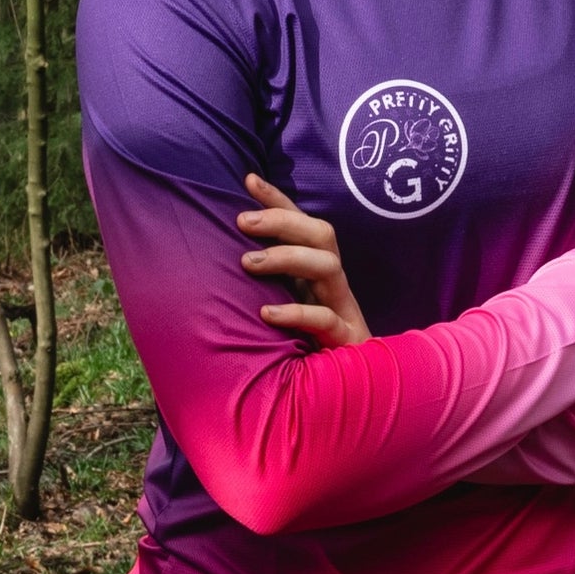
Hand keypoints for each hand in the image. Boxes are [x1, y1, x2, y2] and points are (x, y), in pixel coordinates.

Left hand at [236, 174, 371, 347]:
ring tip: (248, 262)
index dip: (278, 199)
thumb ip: (267, 283)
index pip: (302, 225)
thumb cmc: (308, 347)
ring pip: (329, 266)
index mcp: (317, 273)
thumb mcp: (285, 306)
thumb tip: (224, 258)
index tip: (248, 179)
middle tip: (242, 222)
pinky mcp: (347, 341)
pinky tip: (267, 313)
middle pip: (322, 234)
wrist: (351, 394)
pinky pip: (327, 319)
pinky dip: (297, 312)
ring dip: (288, 257)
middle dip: (284, 220)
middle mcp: (333, 285)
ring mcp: (343, 310)